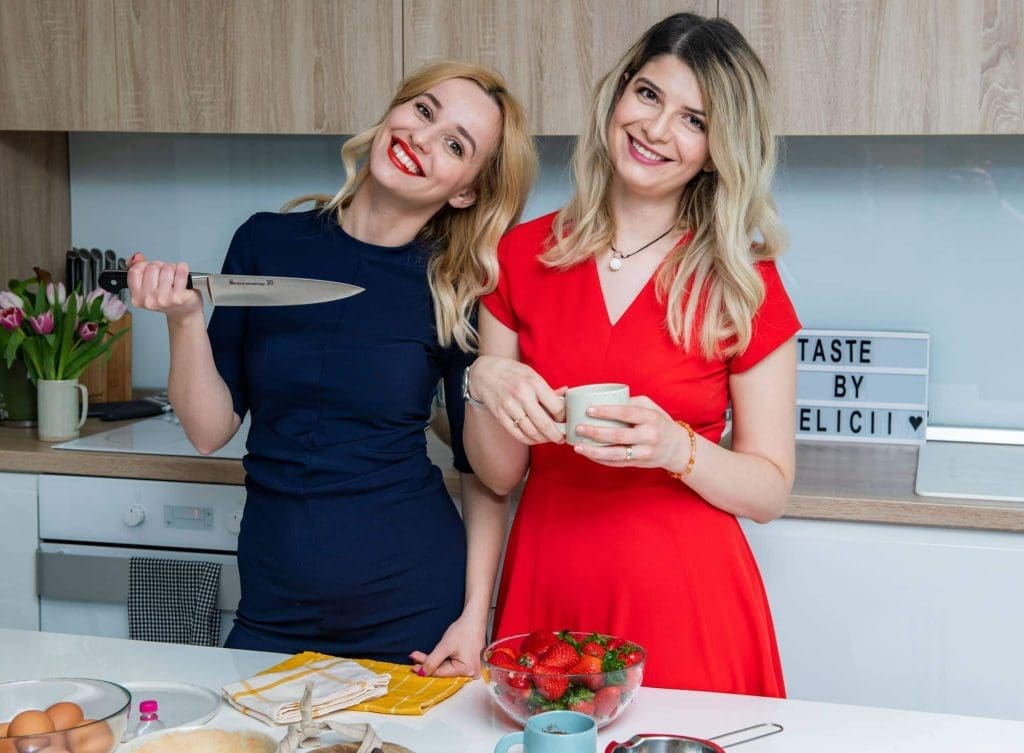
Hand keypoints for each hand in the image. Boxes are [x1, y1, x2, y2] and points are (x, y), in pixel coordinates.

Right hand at [126, 252, 203, 321]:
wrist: (184, 311)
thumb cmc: (167, 297)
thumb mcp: (148, 284)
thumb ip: (138, 268)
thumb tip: (137, 257)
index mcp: (137, 298)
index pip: (135, 271)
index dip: (144, 265)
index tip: (150, 269)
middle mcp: (148, 300)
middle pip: (152, 267)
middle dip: (160, 266)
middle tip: (165, 275)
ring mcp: (163, 299)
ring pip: (167, 268)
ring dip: (172, 268)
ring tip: (174, 277)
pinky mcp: (178, 297)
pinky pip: (180, 272)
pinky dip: (183, 269)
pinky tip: (183, 274)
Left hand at [408, 614, 485, 677]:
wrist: (474, 620)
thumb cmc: (463, 630)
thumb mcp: (445, 646)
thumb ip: (433, 661)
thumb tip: (421, 673)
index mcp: (467, 670)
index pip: (441, 673)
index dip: (425, 669)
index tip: (412, 666)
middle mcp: (471, 674)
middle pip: (444, 672)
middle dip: (428, 666)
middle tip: (413, 660)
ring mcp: (470, 670)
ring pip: (446, 669)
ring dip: (433, 663)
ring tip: (418, 658)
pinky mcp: (468, 665)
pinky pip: (451, 666)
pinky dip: (440, 662)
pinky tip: (430, 659)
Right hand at [469, 355, 565, 444]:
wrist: (485, 372)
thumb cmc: (512, 373)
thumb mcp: (532, 374)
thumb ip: (548, 389)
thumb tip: (566, 397)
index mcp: (534, 383)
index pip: (556, 407)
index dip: (563, 418)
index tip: (565, 421)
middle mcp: (522, 395)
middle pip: (544, 424)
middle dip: (556, 435)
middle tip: (561, 439)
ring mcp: (509, 406)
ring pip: (531, 432)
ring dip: (543, 439)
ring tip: (549, 439)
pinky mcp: (500, 415)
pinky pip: (517, 434)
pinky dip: (529, 440)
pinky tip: (535, 439)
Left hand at [573, 395, 688, 470]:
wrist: (677, 448)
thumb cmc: (659, 422)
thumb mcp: (651, 407)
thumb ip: (631, 403)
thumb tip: (604, 400)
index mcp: (650, 417)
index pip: (626, 413)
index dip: (606, 411)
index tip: (588, 409)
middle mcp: (648, 436)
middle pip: (618, 435)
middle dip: (595, 432)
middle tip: (578, 428)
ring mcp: (643, 452)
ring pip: (615, 454)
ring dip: (594, 451)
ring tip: (578, 447)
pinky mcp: (638, 464)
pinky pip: (616, 463)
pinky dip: (600, 460)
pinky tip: (587, 454)